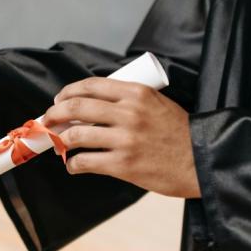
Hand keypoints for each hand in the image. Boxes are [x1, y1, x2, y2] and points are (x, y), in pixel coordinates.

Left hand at [42, 78, 200, 197]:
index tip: (58, 100)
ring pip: (76, 135)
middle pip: (76, 107)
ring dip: (61, 140)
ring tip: (59, 145)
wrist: (201, 160)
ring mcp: (125, 139)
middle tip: (48, 121)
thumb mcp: (157, 103)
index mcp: (137, 93)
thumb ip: (129, 100)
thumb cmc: (179, 133)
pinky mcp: (123, 164)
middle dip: (54, 114)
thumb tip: (92, 105)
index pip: (90, 85)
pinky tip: (73, 165)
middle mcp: (129, 113)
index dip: (67, 92)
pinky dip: (73, 164)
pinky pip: (85, 161)